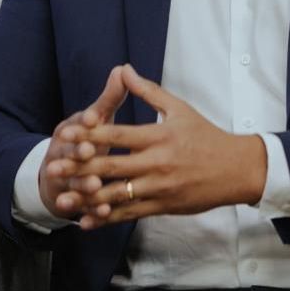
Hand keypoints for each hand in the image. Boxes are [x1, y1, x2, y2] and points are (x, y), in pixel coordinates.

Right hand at [37, 64, 130, 219]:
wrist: (57, 172)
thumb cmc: (84, 139)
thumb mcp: (93, 119)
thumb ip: (109, 98)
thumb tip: (122, 68)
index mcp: (68, 131)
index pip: (74, 125)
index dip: (82, 122)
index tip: (91, 118)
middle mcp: (61, 154)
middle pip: (69, 153)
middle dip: (79, 153)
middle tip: (90, 152)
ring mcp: (64, 179)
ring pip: (73, 181)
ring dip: (82, 185)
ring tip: (95, 187)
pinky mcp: (72, 200)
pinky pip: (82, 207)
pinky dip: (91, 211)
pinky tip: (103, 214)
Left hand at [47, 67, 267, 229]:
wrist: (236, 169)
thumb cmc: (206, 136)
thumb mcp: (179, 108)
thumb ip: (148, 91)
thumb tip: (124, 69)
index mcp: (159, 136)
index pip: (118, 135)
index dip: (90, 134)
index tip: (66, 134)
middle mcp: (157, 163)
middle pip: (112, 166)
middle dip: (80, 167)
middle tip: (52, 167)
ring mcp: (160, 188)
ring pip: (118, 194)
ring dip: (88, 197)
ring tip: (62, 198)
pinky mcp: (163, 207)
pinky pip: (131, 214)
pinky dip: (107, 218)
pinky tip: (87, 221)